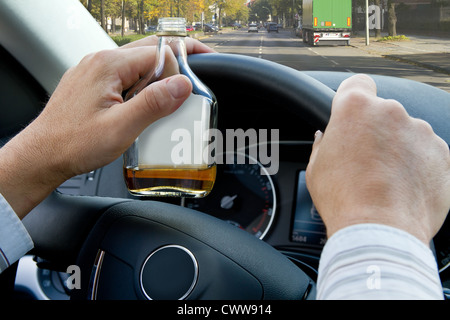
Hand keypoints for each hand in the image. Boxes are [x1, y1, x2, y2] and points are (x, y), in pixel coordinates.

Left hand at [0, 36, 214, 218]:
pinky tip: (146, 105)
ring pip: (137, 64)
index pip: (158, 53)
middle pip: (149, 51)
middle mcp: (100, 62)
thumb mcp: (121, 128)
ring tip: (172, 97)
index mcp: (108, 66)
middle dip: (176, 61)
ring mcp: (95, 72)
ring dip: (158, 76)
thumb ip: (153, 104)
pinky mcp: (93, 84)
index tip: (196, 79)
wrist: (43, 156)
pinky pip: (125, 76)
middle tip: (198, 70)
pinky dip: (142, 85)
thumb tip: (182, 84)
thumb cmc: (74, 144)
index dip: (181, 66)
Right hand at [306, 74, 449, 244]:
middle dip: (374, 130)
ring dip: (397, 147)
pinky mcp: (442, 153)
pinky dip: (417, 164)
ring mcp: (420, 131)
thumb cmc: (344, 199)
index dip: (352, 96)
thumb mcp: (316, 169)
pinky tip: (402, 186)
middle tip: (363, 159)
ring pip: (406, 132)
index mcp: (355, 109)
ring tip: (385, 179)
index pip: (357, 83)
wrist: (380, 231)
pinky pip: (426, 151)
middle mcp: (391, 112)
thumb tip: (325, 138)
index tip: (351, 111)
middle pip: (382, 111)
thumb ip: (322, 145)